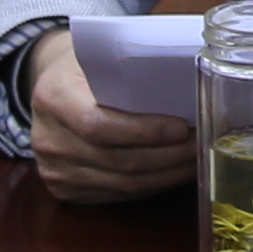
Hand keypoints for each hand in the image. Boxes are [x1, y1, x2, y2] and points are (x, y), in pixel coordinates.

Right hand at [26, 28, 197, 202]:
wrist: (51, 88)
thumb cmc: (85, 67)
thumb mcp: (98, 55)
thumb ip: (130, 68)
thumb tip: (193, 80)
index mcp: (53, 97)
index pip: (98, 125)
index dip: (144, 132)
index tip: (182, 127)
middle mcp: (47, 139)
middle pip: (118, 160)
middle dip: (169, 156)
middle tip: (205, 143)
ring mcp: (54, 170)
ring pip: (123, 185)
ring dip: (168, 174)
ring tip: (198, 159)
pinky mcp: (64, 190)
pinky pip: (117, 196)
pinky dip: (152, 186)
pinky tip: (174, 172)